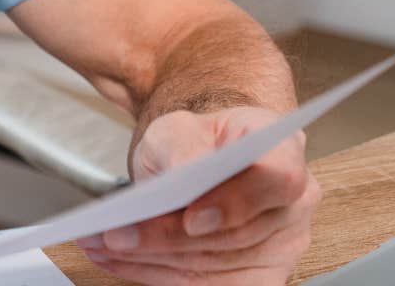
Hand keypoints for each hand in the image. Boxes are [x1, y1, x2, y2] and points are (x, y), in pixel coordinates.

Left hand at [78, 106, 318, 284]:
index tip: (190, 219)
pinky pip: (205, 285)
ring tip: (101, 245)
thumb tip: (183, 177)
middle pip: (234, 235)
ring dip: (150, 259)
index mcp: (283, 150)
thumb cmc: (198, 140)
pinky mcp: (258, 277)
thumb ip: (184, 145)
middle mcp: (294, 203)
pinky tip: (120, 261)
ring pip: (214, 265)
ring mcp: (280, 246)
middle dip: (166, 238)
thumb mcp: (179, 125)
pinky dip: (155, 274)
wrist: (204, 157)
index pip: (276, 178)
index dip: (235, 203)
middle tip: (113, 234)